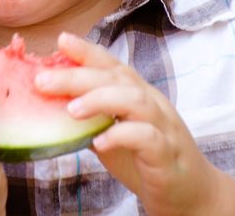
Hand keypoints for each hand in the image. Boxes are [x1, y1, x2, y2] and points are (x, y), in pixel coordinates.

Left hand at [33, 33, 222, 214]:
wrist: (192, 193)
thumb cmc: (147, 159)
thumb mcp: (114, 133)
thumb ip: (91, 117)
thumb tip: (52, 104)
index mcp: (138, 94)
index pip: (112, 65)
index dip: (87, 51)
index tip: (61, 40)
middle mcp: (151, 103)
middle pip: (116, 78)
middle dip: (78, 75)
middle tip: (43, 80)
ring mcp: (162, 126)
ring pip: (135, 100)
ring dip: (101, 100)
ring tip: (71, 109)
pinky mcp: (167, 154)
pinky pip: (147, 138)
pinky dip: (122, 135)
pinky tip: (100, 142)